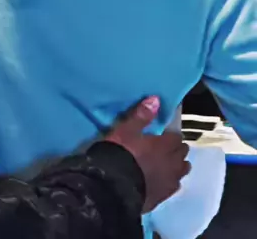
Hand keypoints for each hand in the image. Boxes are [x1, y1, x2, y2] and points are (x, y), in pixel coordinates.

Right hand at [105, 96, 190, 212]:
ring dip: (178, 165)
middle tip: (168, 147)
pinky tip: (164, 181)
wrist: (113, 187)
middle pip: (182, 154)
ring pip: (182, 171)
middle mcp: (171, 164)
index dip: (172, 135)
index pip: (176, 137)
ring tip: (169, 163)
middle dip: (177, 149)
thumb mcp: (126, 130)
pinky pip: (173, 187)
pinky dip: (171, 181)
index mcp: (164, 145)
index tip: (166, 133)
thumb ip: (141, 116)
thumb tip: (156, 98)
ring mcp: (168, 182)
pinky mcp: (162, 197)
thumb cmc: (120, 153)